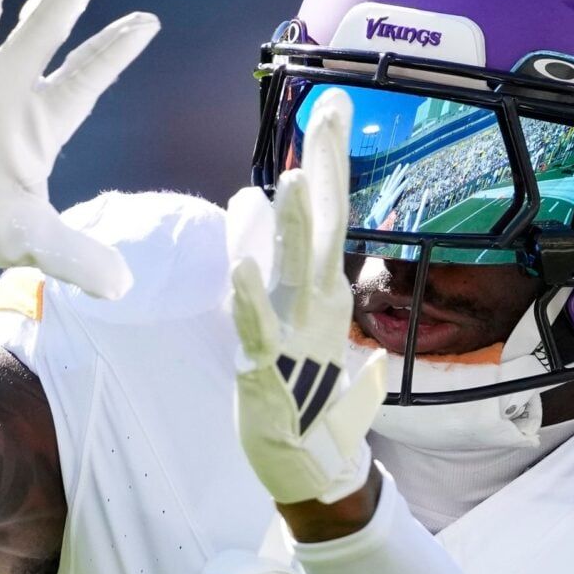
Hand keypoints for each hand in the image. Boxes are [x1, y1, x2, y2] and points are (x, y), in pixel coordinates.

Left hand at [227, 90, 386, 504]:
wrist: (310, 468)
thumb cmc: (303, 394)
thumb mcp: (286, 318)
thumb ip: (271, 258)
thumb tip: (253, 202)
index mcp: (324, 291)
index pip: (329, 212)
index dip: (328, 160)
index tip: (330, 106)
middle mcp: (317, 304)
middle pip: (324, 224)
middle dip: (326, 168)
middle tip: (331, 111)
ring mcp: (296, 335)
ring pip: (295, 269)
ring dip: (295, 226)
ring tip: (294, 179)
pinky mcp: (267, 369)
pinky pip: (256, 328)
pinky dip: (250, 297)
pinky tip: (242, 265)